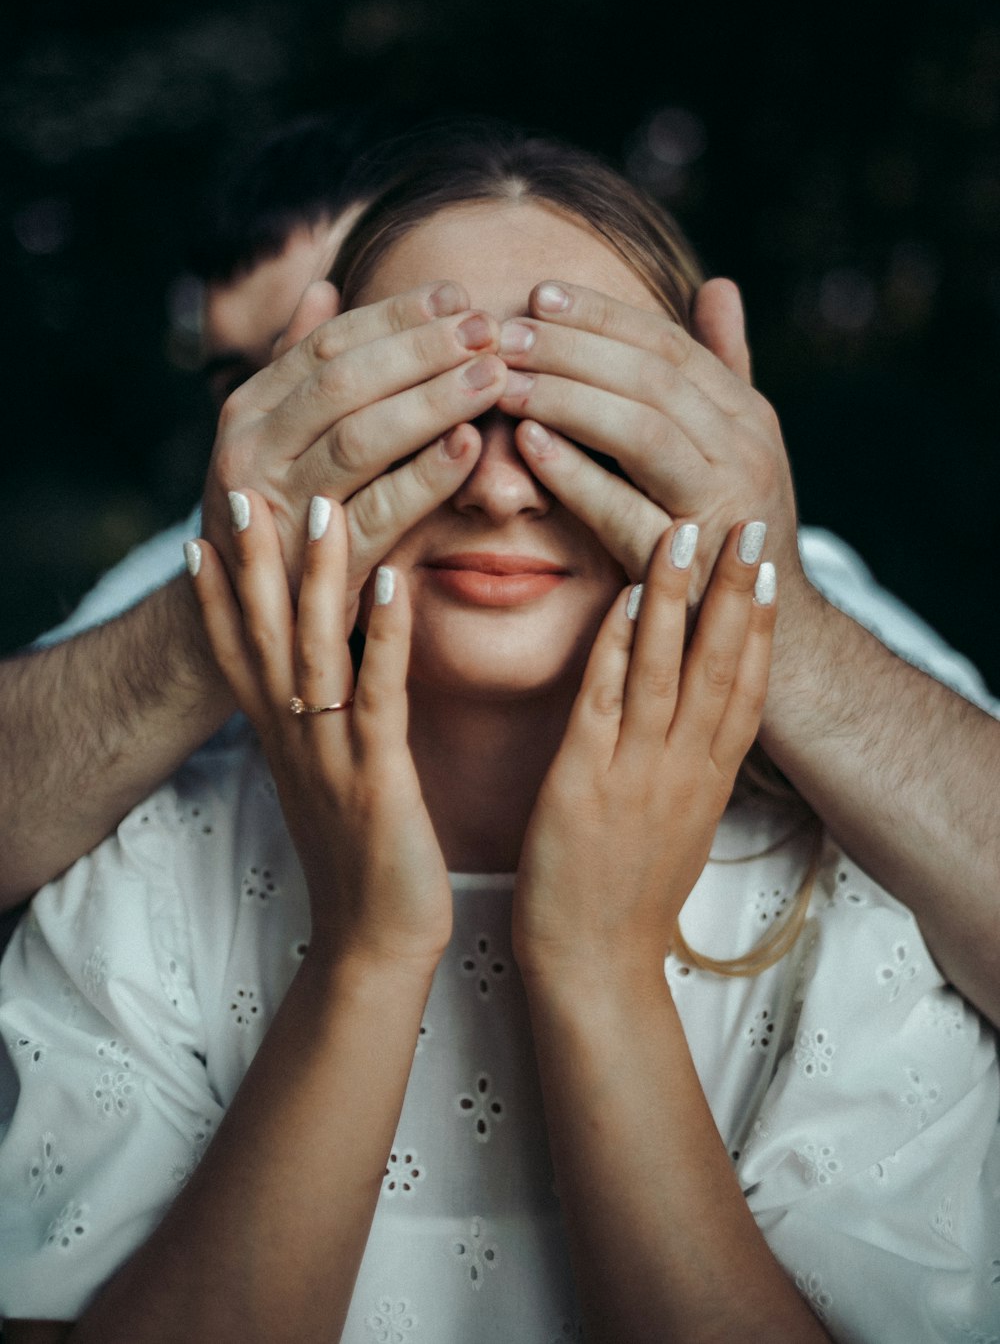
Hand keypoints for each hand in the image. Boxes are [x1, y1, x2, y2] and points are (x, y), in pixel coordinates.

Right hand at [187, 492, 451, 967]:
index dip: (214, 595)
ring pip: (315, 650)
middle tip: (239, 488)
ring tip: (318, 507)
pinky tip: (395, 580)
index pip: (235, 653)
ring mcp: (331, 754)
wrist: (374, 944)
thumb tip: (322, 684)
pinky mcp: (378, 775)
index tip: (202, 532)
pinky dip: (385, 634)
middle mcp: (293, 738)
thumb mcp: (325, 783)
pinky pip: (378, 691)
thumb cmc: (360, 862)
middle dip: (250, 563)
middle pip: (262, 636)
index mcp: (280, 739)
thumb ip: (319, 728)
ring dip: (316, 577)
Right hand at [201, 279, 507, 627]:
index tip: (457, 294)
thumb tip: (324, 287)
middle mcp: (252, 454)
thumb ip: (297, 367)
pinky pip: (380, 512)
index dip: (394, 315)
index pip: (326, 344)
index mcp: (247, 413)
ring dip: (431, 402)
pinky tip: (472, 447)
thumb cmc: (277, 517)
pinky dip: (427, 477)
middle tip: (488, 327)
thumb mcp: (273, 440)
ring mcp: (281, 512)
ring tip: (493, 377)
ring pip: (361, 440)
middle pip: (345, 383)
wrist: (245, 625)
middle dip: (421, 349)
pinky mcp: (320, 566)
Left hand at [499, 278, 803, 602]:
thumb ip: (723, 368)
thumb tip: (717, 286)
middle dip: (572, 349)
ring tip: (505, 384)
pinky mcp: (687, 561)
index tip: (539, 295)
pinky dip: (574, 473)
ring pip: (641, 431)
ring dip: (566, 399)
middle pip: (652, 378)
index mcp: (748, 415)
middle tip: (506, 335)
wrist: (766, 625)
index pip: (670, 344)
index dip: (602, 315)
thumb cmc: (733, 524)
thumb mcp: (738, 444)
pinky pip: (625, 508)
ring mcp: (721, 505)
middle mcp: (744, 452)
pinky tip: (527, 445)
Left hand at [512, 523, 775, 983]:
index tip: (774, 571)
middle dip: (734, 592)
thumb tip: (698, 732)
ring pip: (666, 669)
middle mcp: (684, 769)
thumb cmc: (628, 903)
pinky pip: (603, 699)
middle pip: (719, 665)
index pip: (747, 690)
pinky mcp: (583, 780)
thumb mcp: (680, 831)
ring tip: (685, 535)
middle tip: (748, 526)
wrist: (594, 969)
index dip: (763, 628)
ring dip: (676, 598)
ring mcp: (637, 773)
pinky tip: (621, 599)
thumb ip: (691, 775)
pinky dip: (615, 646)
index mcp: (709, 782)